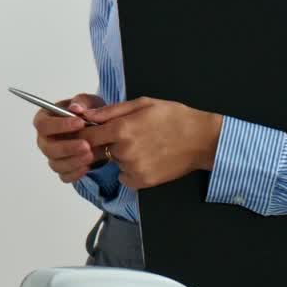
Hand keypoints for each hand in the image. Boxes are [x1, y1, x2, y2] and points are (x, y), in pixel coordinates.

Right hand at [34, 92, 105, 184]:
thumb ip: (82, 102)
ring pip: (56, 164)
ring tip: (91, 155)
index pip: (43, 124)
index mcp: (45, 120)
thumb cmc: (88, 113)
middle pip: (47, 147)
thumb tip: (75, 108)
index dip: (59, 125)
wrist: (100, 130)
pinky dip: (75, 173)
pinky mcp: (62, 169)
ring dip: (73, 161)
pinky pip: (64, 176)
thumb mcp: (89, 102)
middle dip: (67, 147)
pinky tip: (87, 166)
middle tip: (86, 144)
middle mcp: (45, 139)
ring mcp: (52, 156)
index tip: (80, 123)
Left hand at [81, 97, 222, 189]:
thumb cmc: (173, 116)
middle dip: (108, 142)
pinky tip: (148, 158)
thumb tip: (85, 115)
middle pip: (100, 149)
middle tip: (131, 134)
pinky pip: (125, 177)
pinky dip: (131, 170)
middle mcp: (124, 151)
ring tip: (145, 145)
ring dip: (122, 156)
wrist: (201, 139)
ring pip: (115, 162)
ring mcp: (133, 168)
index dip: (85, 134)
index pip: (87, 136)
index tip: (89, 132)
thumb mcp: (142, 104)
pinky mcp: (142, 182)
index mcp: (122, 128)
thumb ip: (111, 111)